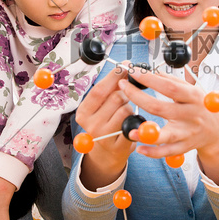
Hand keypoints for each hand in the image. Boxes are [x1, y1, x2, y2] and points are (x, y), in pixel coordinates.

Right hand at [75, 63, 137, 189]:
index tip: (124, 66)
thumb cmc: (106, 123)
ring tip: (125, 114)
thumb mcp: (101, 107)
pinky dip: (135, 121)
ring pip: (126, 110)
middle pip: (116, 97)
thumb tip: (124, 66)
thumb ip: (109, 88)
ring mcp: (104, 137)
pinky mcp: (119, 146)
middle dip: (125, 93)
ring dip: (130, 107)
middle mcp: (90, 125)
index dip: (113, 76)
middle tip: (126, 97)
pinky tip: (131, 124)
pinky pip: (133, 124)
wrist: (108, 153)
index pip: (99, 90)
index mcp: (83, 112)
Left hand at [120, 69, 218, 184]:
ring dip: (146, 133)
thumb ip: (171, 81)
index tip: (132, 71)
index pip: (168, 87)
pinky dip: (152, 152)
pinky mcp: (184, 147)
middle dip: (138, 97)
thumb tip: (148, 71)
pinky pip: (166, 152)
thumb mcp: (191, 90)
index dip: (149, 79)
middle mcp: (191, 114)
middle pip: (161, 108)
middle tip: (122, 87)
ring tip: (129, 130)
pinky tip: (139, 147)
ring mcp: (187, 133)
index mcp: (193, 96)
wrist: (217, 131)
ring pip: (165, 135)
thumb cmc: (199, 106)